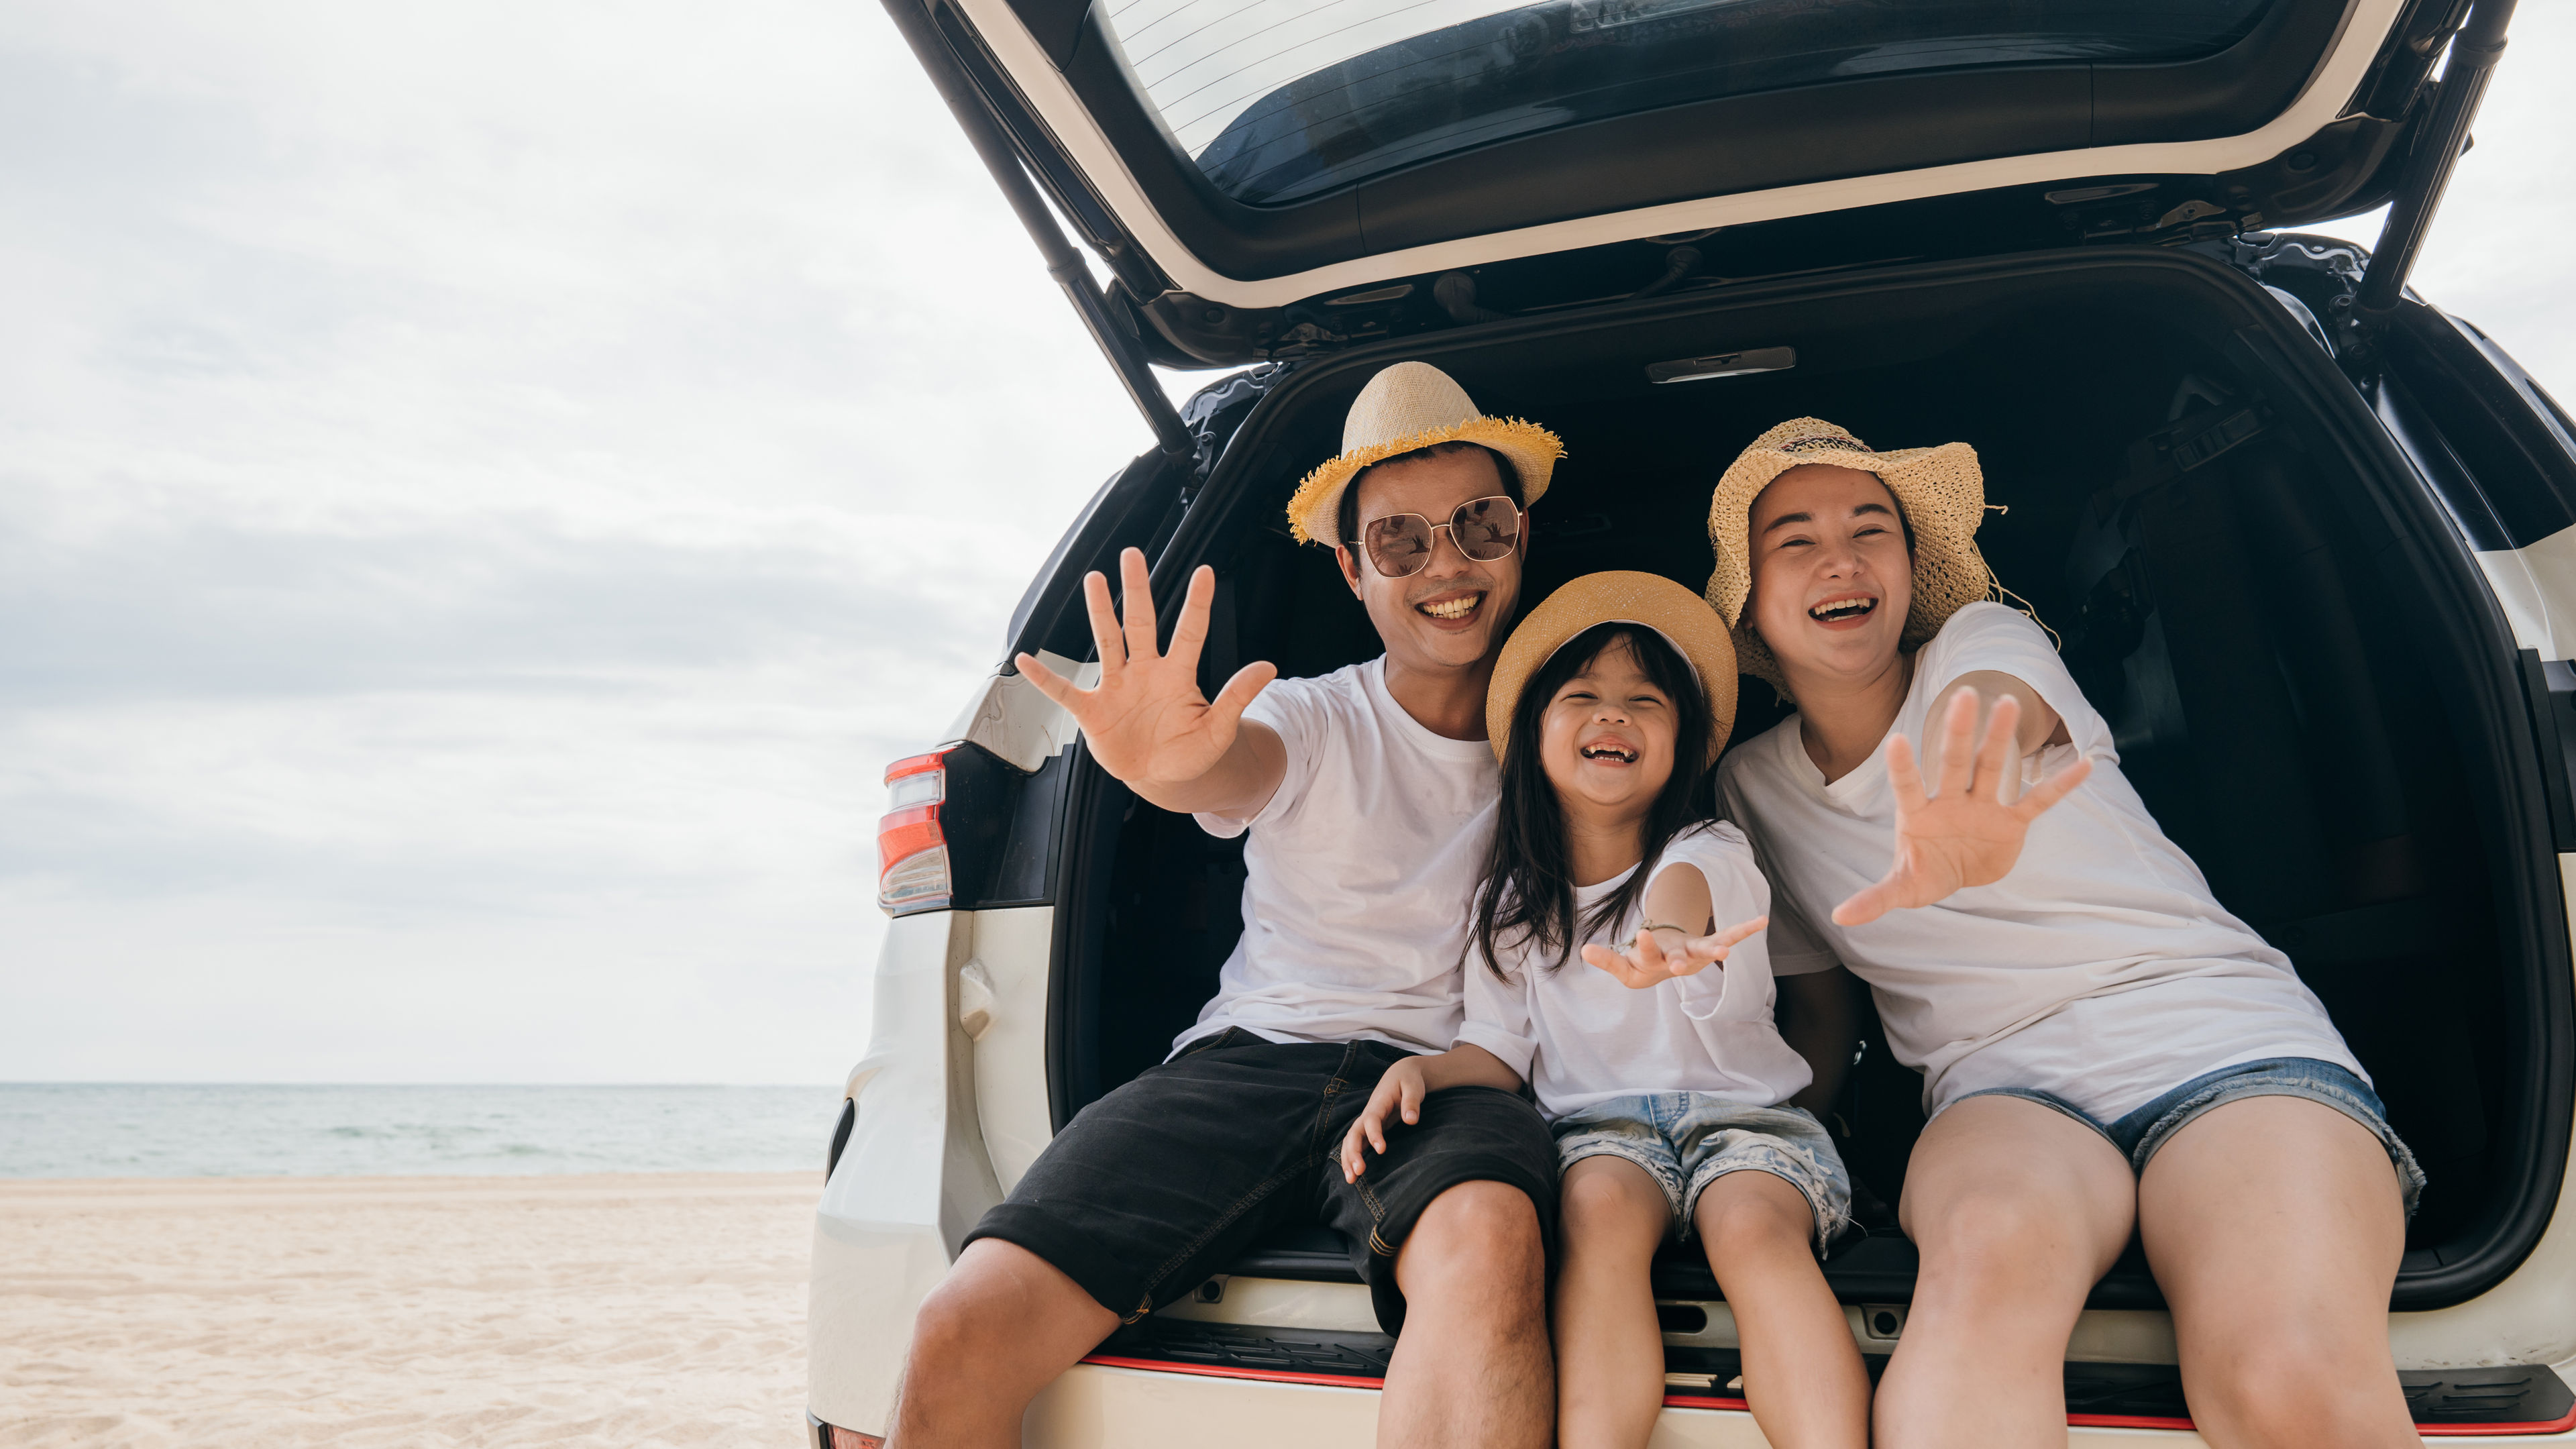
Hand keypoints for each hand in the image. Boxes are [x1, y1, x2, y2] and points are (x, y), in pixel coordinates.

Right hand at [1014, 549, 1277, 791]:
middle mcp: (1145, 672)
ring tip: (1092, 579)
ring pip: (1107, 642)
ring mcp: (1117, 688)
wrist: (1160, 776)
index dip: (1196, 603)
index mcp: (1177, 675)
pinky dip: (1045, 679)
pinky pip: (1065, 692)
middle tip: (1132, 553)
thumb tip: (1269, 666)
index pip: (1189, 632)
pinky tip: (1024, 661)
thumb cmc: (1191, 751)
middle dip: (1136, 590)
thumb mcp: (1218, 730)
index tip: (1205, 571)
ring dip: (1099, 612)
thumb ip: (1236, 697)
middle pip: (1140, 623)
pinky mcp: (1093, 711)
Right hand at [1339, 1058, 1428, 1181]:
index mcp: (1379, 1102)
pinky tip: (1353, 1174)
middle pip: (1354, 1133)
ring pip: (1351, 1140)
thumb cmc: (1409, 1080)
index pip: (1372, 1119)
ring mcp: (1367, 1121)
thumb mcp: (1414, 1087)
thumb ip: (1412, 1102)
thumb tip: (1411, 1120)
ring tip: (1351, 1180)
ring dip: (1348, 1158)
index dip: (1374, 1134)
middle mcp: (1369, 1113)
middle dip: (1353, 1153)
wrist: (1401, 1073)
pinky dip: (1351, 1157)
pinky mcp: (1370, 1127)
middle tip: (1357, 1172)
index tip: (1381, 1150)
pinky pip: (1357, 1143)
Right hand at [1582, 916, 1767, 988]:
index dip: (1645, 946)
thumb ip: (1606, 960)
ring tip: (1725, 952)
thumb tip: (1585, 951)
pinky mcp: (1707, 946)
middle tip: (1679, 965)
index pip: (1646, 955)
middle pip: (1676, 959)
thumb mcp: (1623, 967)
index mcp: (1651, 963)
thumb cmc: (1641, 966)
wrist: (1663, 969)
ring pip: (1704, 950)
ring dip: (1715, 950)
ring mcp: (1693, 955)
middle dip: (1678, 960)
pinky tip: (1762, 920)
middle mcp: (1674, 961)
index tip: (1643, 934)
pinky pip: (1727, 935)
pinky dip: (1745, 930)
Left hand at [1832, 688, 2091, 926]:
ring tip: (2009, 702)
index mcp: (1919, 813)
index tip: (1896, 740)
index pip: (1908, 785)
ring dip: (2000, 737)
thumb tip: (1840, 916)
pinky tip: (2082, 764)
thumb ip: (1875, 898)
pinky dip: (2059, 786)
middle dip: (1958, 732)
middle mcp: (1951, 801)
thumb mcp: (1901, 888)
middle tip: (1963, 695)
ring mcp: (1983, 807)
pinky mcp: (2012, 822)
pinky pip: (2037, 801)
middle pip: (1953, 762)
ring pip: (1992, 766)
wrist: (1958, 875)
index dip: (1903, 766)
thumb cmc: (1924, 873)